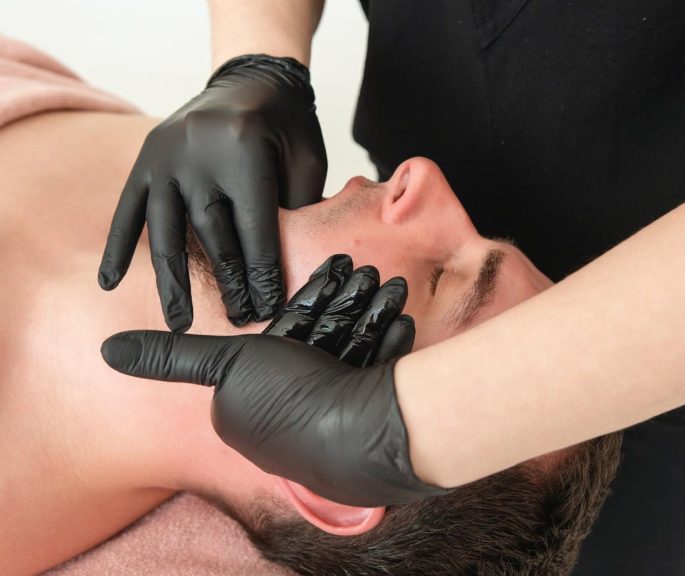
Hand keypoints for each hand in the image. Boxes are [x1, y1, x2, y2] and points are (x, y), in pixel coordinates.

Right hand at [98, 54, 326, 330]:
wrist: (252, 78)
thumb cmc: (287, 126)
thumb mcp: (306, 160)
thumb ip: (295, 208)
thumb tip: (282, 270)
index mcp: (243, 151)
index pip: (254, 228)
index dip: (262, 273)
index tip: (267, 308)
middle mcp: (198, 154)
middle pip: (212, 234)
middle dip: (227, 283)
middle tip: (236, 320)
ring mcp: (165, 156)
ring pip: (167, 231)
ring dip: (172, 281)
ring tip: (178, 323)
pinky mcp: (146, 159)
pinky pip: (128, 209)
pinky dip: (119, 246)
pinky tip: (111, 282)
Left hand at [101, 255, 449, 505]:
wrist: (364, 437)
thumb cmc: (291, 399)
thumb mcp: (224, 365)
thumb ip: (170, 358)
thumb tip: (106, 351)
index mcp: (259, 407)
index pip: (284, 340)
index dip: (308, 300)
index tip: (333, 268)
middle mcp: (298, 418)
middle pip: (322, 343)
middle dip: (345, 303)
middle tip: (366, 271)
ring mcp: (339, 421)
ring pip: (354, 353)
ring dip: (370, 314)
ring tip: (389, 284)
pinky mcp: (372, 422)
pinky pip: (377, 373)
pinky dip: (387, 344)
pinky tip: (399, 320)